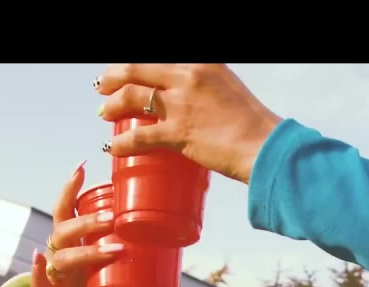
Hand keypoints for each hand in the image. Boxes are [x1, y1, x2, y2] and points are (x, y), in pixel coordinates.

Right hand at [29, 162, 123, 286]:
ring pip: (62, 254)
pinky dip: (38, 271)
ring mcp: (50, 275)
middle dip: (90, 220)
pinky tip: (39, 261)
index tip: (84, 166)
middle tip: (115, 217)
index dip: (73, 189)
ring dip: (85, 251)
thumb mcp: (107, 278)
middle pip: (67, 227)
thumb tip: (169, 250)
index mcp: (71, 245)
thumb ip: (129, 262)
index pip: (68, 210)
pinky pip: (39, 281)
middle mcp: (57, 254)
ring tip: (112, 250)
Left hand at [95, 63, 281, 183]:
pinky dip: (121, 143)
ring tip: (105, 112)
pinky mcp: (178, 131)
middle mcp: (188, 75)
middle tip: (104, 85)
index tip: (127, 68)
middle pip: (136, 68)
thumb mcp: (226, 87)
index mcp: (200, 62)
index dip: (136, 64)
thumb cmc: (251, 124)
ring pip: (131, 96)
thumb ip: (204, 84)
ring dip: (112, 104)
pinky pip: (138, 137)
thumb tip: (188, 96)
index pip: (157, 57)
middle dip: (114, 76)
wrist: (264, 146)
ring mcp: (181, 103)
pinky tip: (113, 147)